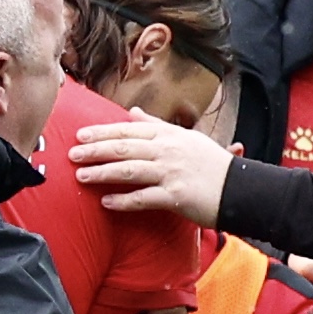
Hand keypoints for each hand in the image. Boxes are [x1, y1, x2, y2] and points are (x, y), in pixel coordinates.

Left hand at [72, 115, 232, 223]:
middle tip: (72, 154)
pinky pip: (145, 198)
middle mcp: (168, 150)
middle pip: (125, 148)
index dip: (103, 132)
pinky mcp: (176, 196)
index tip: (80, 134)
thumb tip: (131, 111)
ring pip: (130, 170)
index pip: (129, 131)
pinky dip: (124, 201)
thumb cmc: (211, 164)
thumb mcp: (185, 137)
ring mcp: (172, 173)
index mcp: (169, 135)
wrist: (240, 188)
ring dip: (103, 173)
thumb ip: (155, 125)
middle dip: (95, 150)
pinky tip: (106, 202)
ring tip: (81, 176)